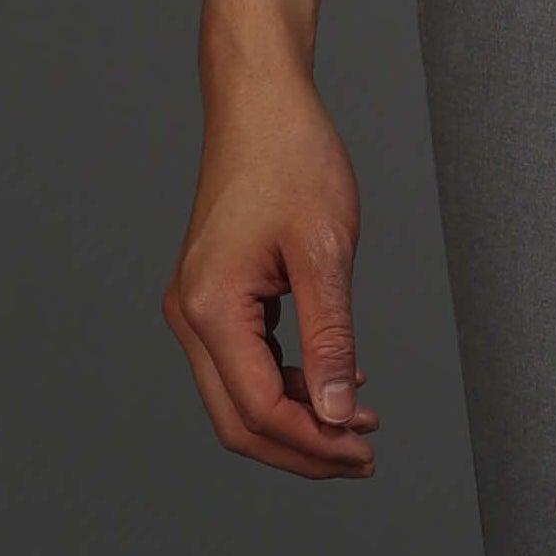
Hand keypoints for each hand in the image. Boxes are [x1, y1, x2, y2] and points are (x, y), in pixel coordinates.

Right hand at [164, 63, 379, 477]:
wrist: (261, 99)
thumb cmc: (293, 157)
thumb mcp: (326, 250)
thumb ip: (332, 338)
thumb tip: (337, 417)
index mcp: (209, 309)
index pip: (258, 410)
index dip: (313, 443)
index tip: (365, 452)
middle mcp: (189, 315)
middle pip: (239, 418)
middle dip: (303, 446)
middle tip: (364, 455)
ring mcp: (195, 305)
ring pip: (240, 394)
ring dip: (298, 415)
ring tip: (358, 422)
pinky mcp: (212, 293)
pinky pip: (245, 359)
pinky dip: (288, 379)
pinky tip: (335, 375)